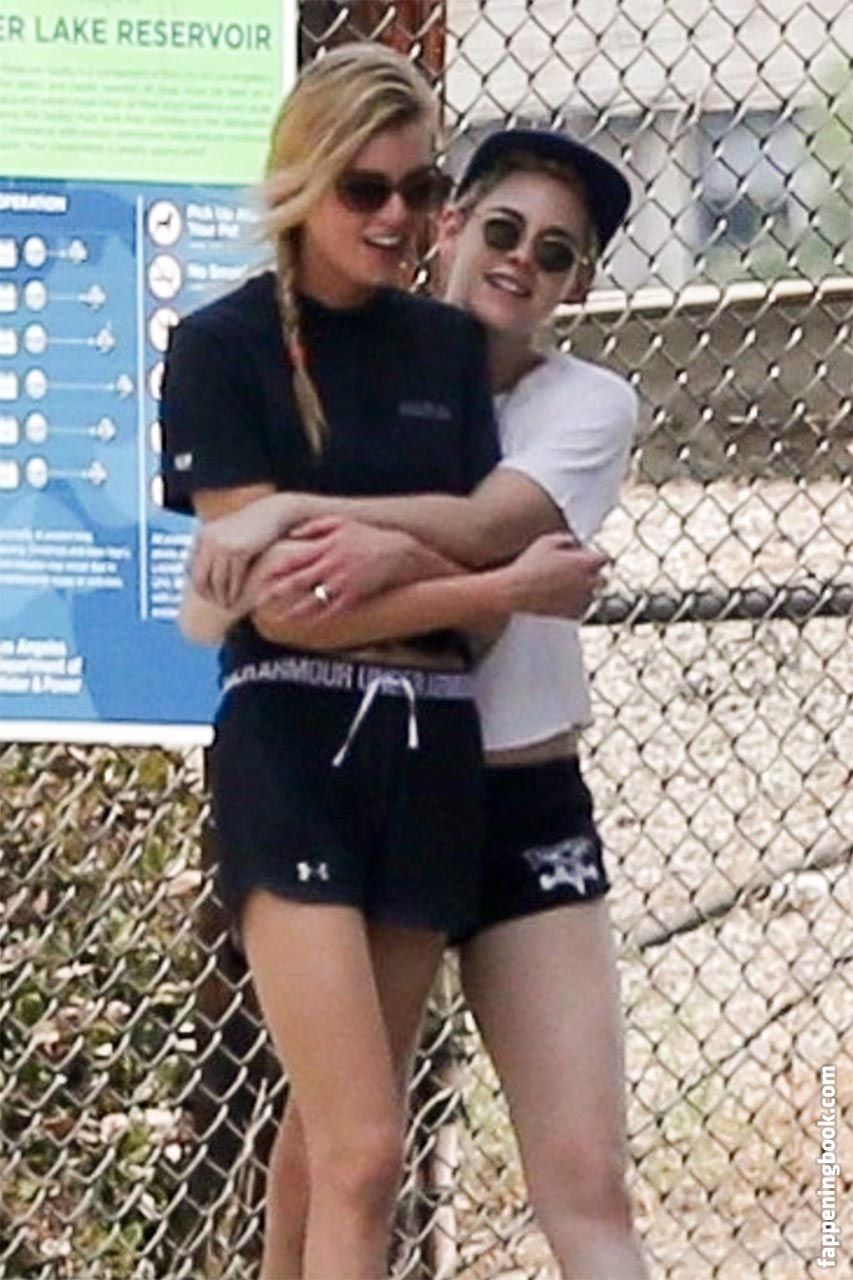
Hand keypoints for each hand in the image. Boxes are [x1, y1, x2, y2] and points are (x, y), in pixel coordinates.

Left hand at [191, 495, 293, 607]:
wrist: (272, 512)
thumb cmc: (251, 525)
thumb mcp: (227, 532)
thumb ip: (214, 546)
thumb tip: (204, 568)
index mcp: (202, 535)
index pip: (191, 568)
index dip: (197, 585)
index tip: (206, 595)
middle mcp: (209, 540)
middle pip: (200, 578)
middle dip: (207, 595)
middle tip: (216, 604)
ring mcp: (224, 546)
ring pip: (217, 582)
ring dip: (222, 597)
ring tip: (227, 605)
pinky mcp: (240, 551)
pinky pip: (234, 579)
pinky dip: (235, 592)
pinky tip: (237, 598)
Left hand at [257, 517, 420, 617]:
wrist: (398, 551)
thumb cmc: (367, 536)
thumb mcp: (341, 523)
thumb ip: (314, 527)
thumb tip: (291, 534)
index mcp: (326, 547)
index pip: (294, 559)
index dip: (276, 569)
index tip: (261, 577)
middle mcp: (331, 565)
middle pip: (299, 581)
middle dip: (279, 592)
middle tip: (261, 600)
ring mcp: (343, 582)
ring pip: (314, 599)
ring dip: (296, 609)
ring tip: (281, 618)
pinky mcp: (355, 595)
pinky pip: (335, 610)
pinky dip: (321, 618)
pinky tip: (310, 624)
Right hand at [504, 534, 607, 618]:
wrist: (515, 592)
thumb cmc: (529, 564)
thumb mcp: (546, 541)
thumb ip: (566, 539)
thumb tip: (575, 542)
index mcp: (585, 563)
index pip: (604, 558)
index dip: (594, 558)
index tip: (586, 559)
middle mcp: (589, 582)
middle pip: (602, 579)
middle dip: (591, 576)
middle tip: (573, 574)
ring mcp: (583, 600)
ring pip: (592, 595)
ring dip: (583, 591)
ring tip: (561, 587)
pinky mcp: (575, 615)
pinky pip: (582, 609)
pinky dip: (574, 605)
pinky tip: (558, 599)